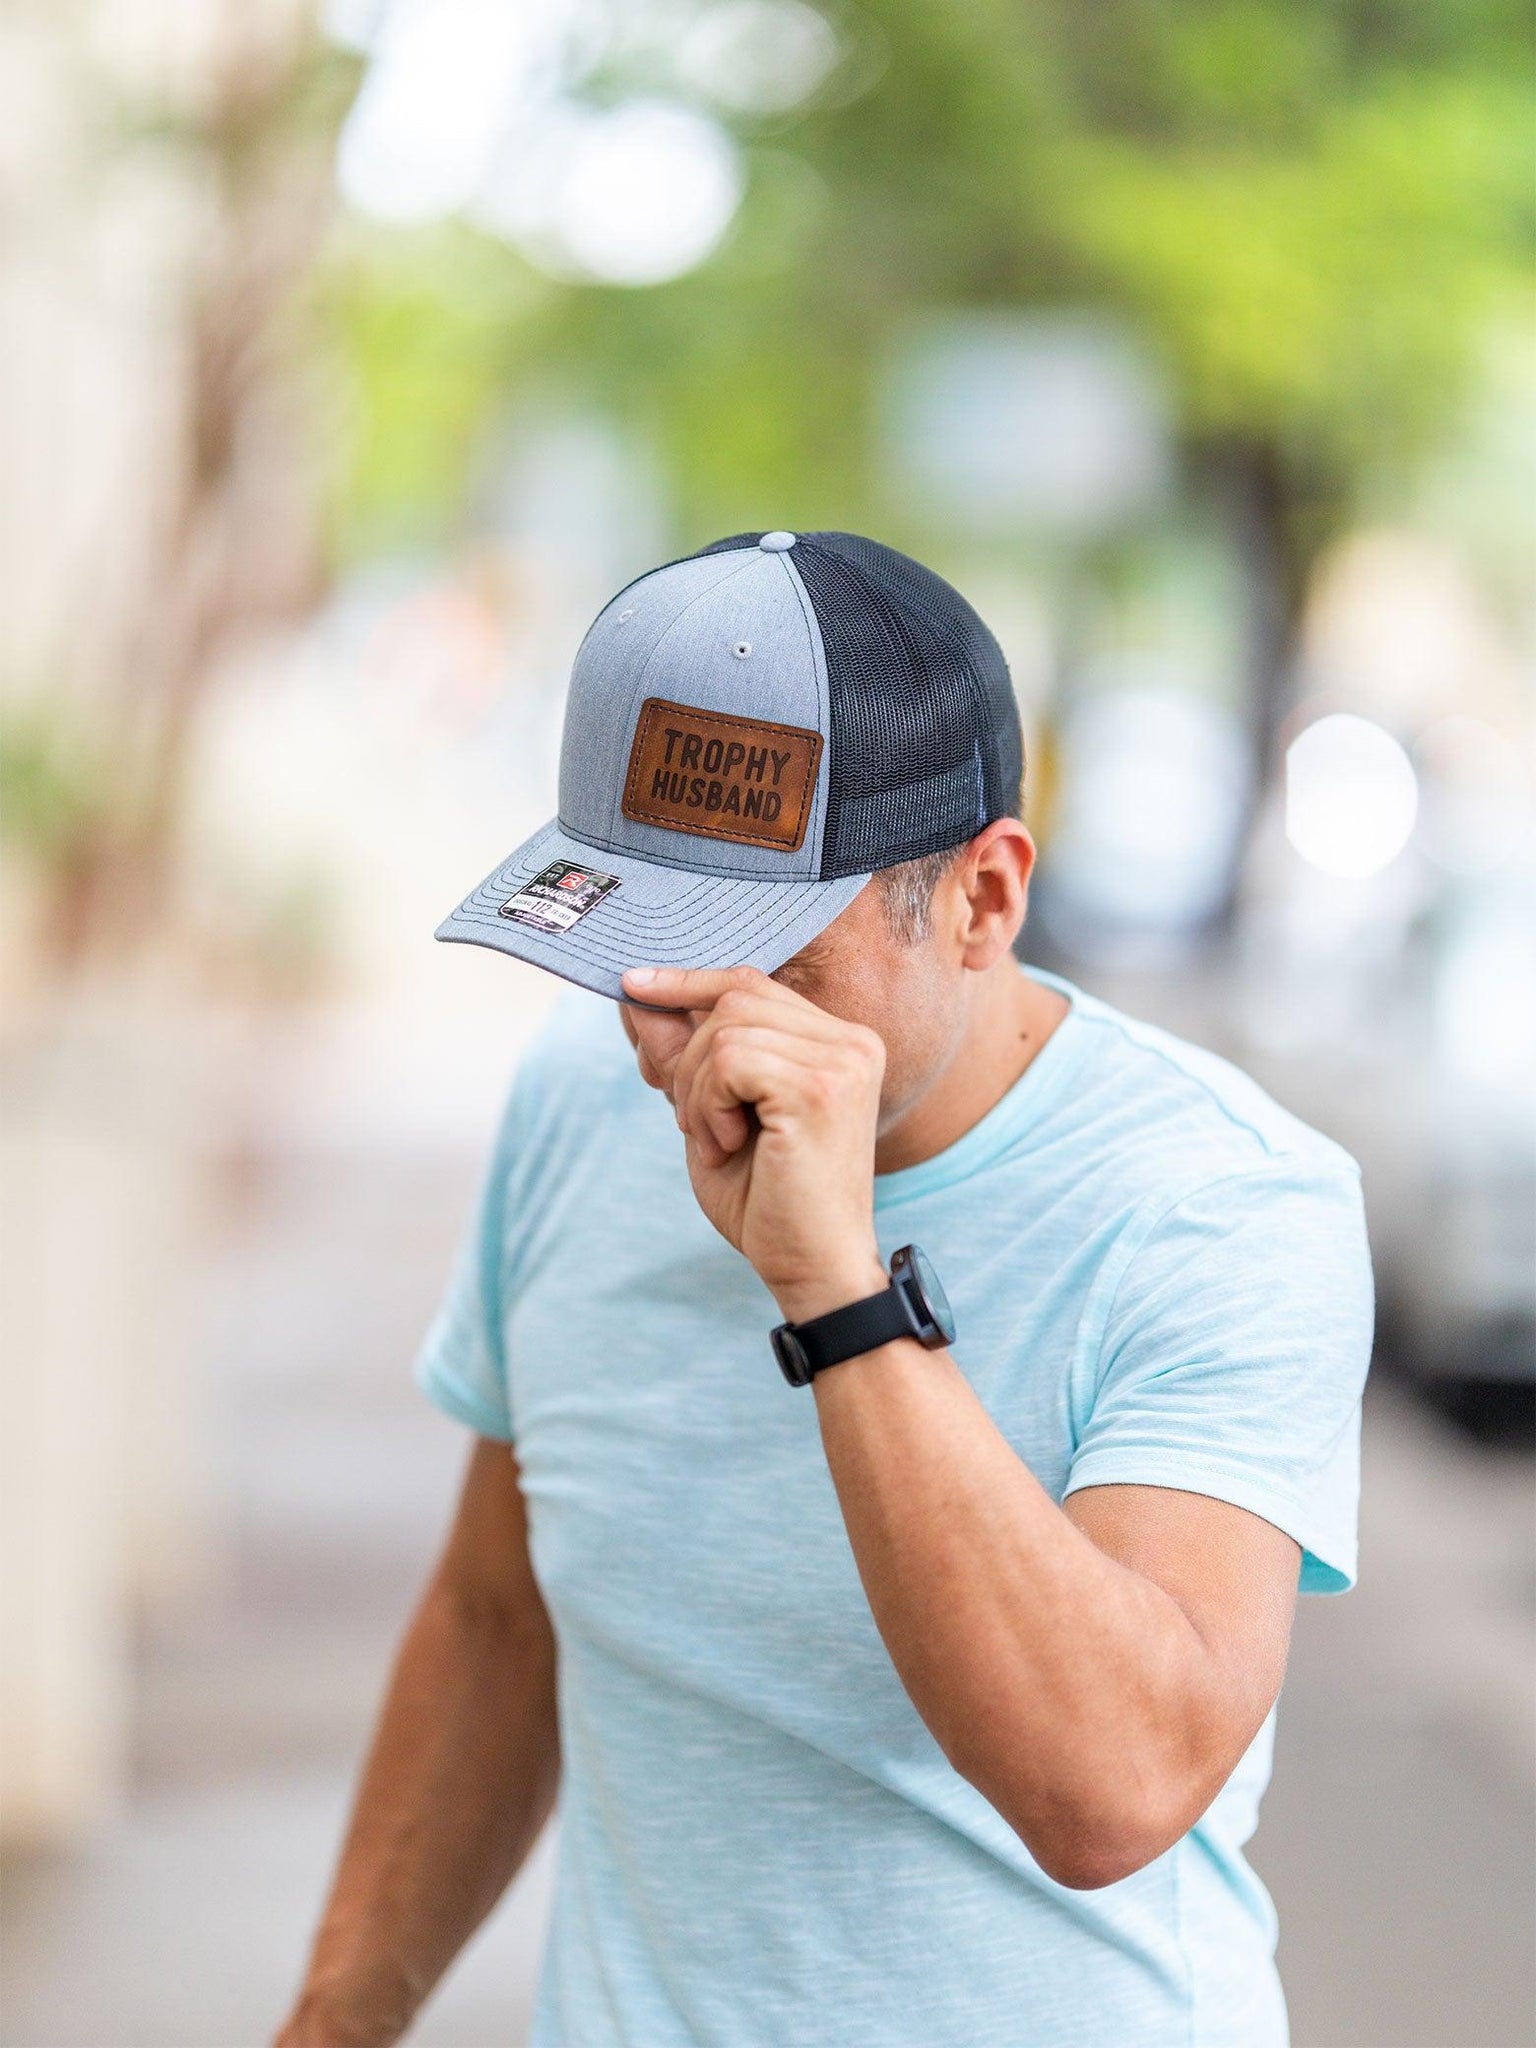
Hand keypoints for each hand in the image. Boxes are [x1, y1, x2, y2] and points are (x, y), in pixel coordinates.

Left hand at [621, 966, 887, 1322]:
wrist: (812, 1270)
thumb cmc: (769, 1202)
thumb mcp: (712, 1115)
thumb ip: (684, 1056)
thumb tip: (635, 996)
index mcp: (839, 1043)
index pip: (753, 983)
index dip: (689, 982)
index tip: (633, 986)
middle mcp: (852, 1042)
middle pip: (734, 998)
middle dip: (690, 1058)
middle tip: (697, 1124)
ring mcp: (842, 1061)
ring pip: (724, 1031)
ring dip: (697, 1092)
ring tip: (720, 1142)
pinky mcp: (820, 1088)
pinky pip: (728, 1061)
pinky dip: (708, 1106)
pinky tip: (729, 1145)